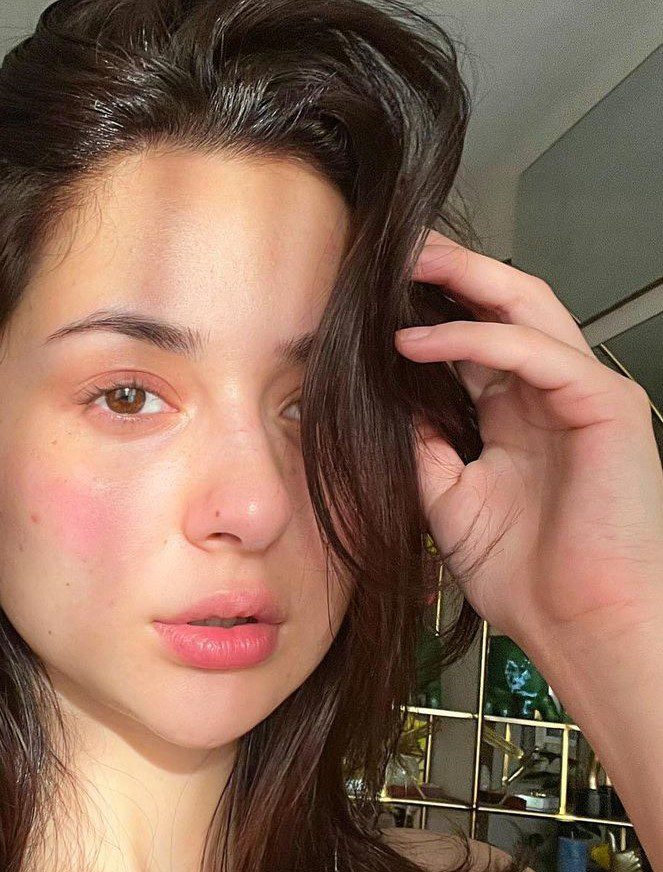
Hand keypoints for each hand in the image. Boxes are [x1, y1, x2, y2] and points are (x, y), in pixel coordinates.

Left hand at [395, 229, 662, 644]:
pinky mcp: (605, 404)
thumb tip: (387, 397)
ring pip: (526, 308)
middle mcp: (551, 394)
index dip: (431, 310)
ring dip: (465, 281)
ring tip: (407, 264)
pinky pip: (534, 352)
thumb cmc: (524, 574)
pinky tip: (419, 341)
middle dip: (452, 272)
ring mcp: (583, 394)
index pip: (476, 339)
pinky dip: (475, 340)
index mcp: (518, 414)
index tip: (376, 292)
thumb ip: (423, 442)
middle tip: (397, 251)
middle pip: (504, 306)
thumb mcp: (447, 495)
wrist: (577, 626)